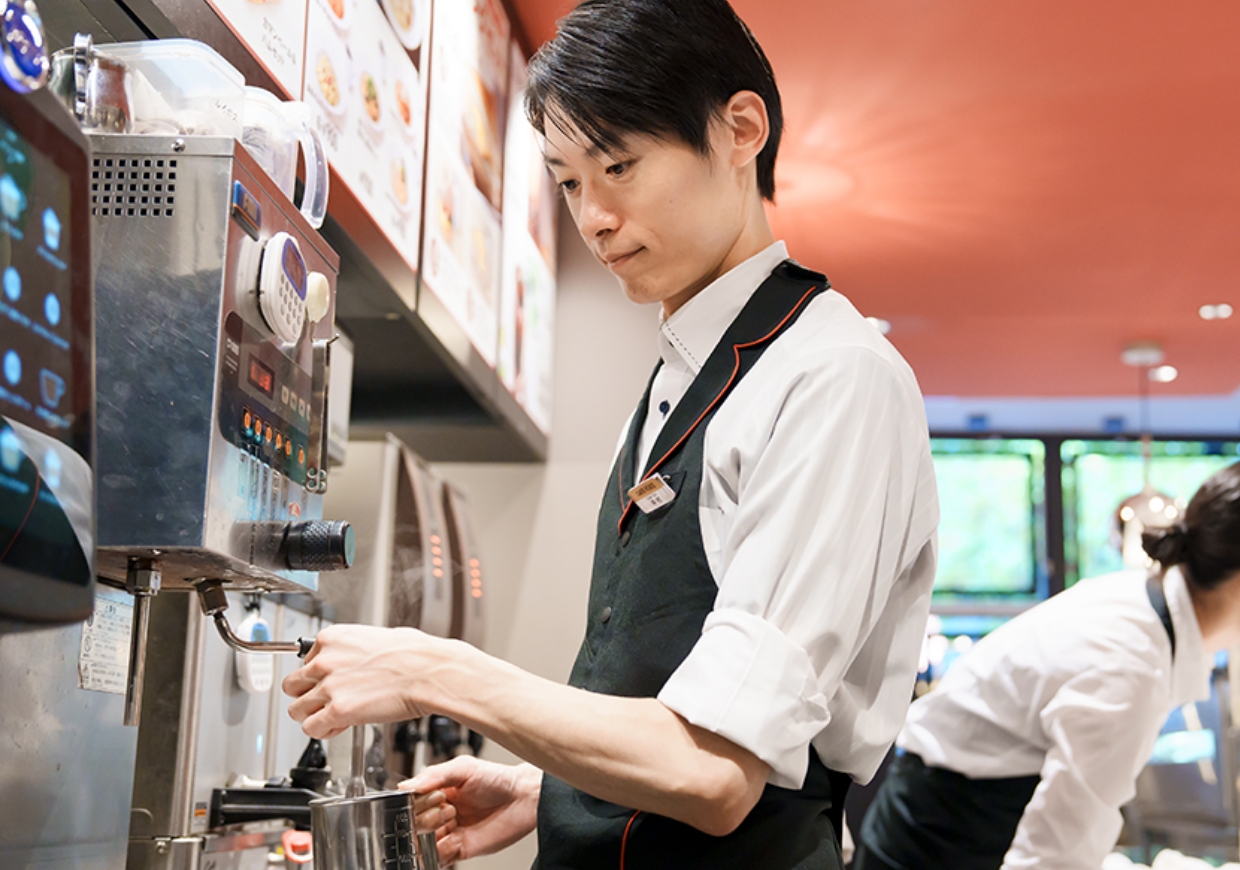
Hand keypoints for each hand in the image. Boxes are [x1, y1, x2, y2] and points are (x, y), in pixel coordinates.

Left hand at [282, 624, 444, 737]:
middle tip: (324, 702)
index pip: (304, 661)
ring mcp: (329, 687)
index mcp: (331, 638)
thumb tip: (348, 661)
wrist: (429, 671)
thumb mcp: (375, 637)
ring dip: (312, 716)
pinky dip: (323, 731)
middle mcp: (324, 661)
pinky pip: (311, 728)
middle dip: (307, 696)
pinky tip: (339, 726)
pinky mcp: (338, 711)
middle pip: (292, 686)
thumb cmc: (413, 654)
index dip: (317, 676)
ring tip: (331, 717)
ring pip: (296, 710)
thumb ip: (350, 650)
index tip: (329, 682)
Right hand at [404, 757, 541, 865]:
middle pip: (414, 825)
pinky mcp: (459, 850)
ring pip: (423, 844)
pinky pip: (439, 859)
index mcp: (436, 793)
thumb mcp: (464, 768)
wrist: (524, 798)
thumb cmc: (498, 779)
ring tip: (452, 823)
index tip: (436, 798)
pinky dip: (442, 851)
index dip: (418, 804)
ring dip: (433, 836)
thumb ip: (435, 775)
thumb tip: (406, 786)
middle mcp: (440, 814)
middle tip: (448, 810)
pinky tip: (456, 838)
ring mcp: (449, 832)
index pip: (411, 803)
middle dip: (427, 819)